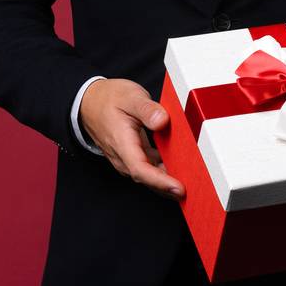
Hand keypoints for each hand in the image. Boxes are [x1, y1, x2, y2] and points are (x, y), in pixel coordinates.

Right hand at [78, 78, 183, 200]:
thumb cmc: (109, 99)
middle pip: (147, 179)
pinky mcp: (131, 156)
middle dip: (169, 187)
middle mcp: (123, 156)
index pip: (141, 170)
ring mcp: (127, 158)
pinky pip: (148, 168)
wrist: (89, 102)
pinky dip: (163, 170)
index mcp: (122, 143)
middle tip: (196, 189)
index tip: (179, 187)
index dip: (161, 182)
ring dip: (167, 180)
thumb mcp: (130, 96)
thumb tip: (162, 121)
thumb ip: (147, 109)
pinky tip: (180, 166)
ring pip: (148, 176)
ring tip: (192, 180)